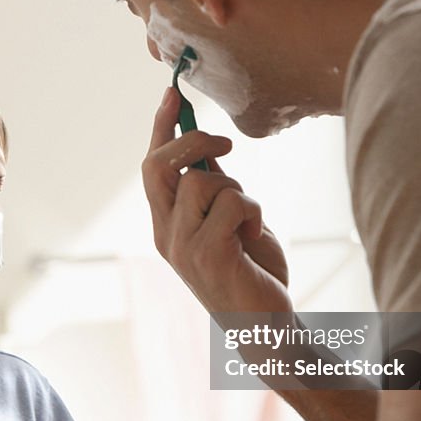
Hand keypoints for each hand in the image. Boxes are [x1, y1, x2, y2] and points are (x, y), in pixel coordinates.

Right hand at [142, 88, 291, 312]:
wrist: (268, 327)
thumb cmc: (252, 272)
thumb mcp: (229, 220)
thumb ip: (213, 189)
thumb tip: (205, 145)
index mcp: (166, 225)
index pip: (152, 167)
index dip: (161, 128)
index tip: (172, 93)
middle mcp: (165, 235)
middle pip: (159, 167)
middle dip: (192, 141)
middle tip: (226, 142)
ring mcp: (183, 247)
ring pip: (202, 181)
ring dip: (237, 189)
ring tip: (250, 217)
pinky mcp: (208, 256)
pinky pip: (231, 203)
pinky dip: (253, 211)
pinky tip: (256, 234)